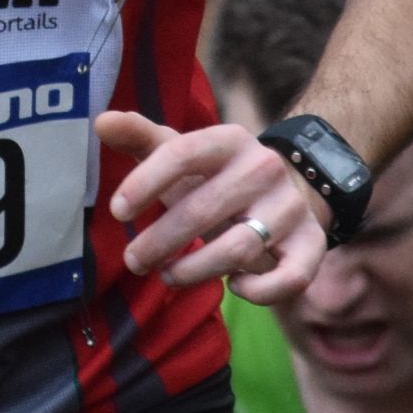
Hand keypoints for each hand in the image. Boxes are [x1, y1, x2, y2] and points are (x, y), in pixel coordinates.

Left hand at [96, 111, 328, 304]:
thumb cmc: (216, 175)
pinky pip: (290, 278)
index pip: (181, 154)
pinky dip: (259, 291)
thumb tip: (100, 121)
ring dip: (195, 270)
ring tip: (168, 276)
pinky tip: (234, 287)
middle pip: (203, 210)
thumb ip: (141, 137)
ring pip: (238, 249)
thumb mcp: (181, 151)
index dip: (145, 183)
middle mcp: (264, 168)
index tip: (117, 212)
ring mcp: (291, 207)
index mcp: (229, 140)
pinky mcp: (312, 244)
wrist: (291, 187)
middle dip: (160, 242)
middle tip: (134, 261)